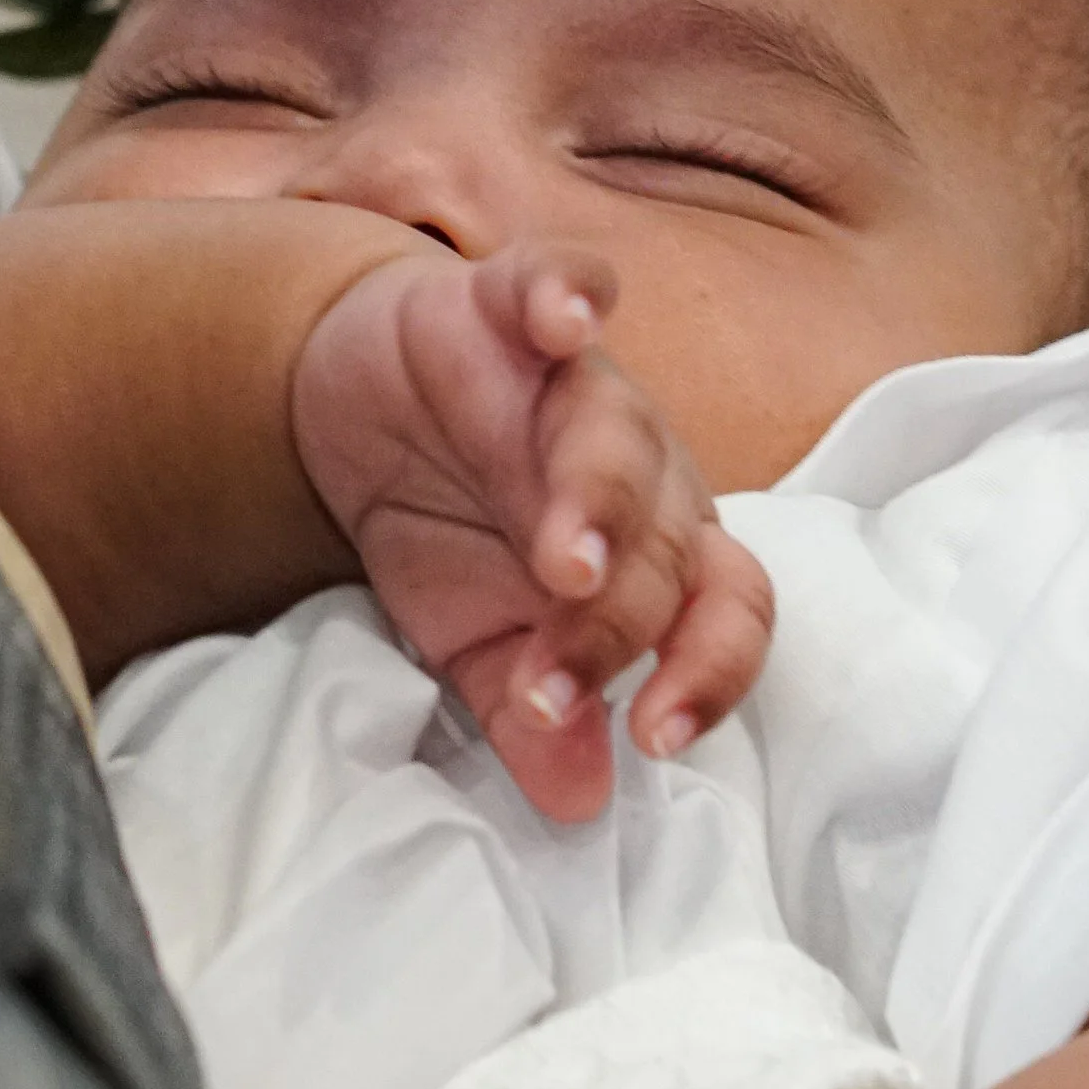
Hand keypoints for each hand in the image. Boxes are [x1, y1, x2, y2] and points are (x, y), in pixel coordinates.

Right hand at [291, 241, 773, 820]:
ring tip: (563, 567)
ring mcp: (582, 382)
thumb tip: (579, 804)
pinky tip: (561, 323)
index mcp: (658, 550)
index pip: (729, 611)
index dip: (710, 674)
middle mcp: (643, 465)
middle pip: (666, 544)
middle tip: (547, 690)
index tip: (653, 739)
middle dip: (614, 626)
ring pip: (620, 436)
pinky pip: (559, 285)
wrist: (359, 404)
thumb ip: (531, 714)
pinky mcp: (512, 303)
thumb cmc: (446, 525)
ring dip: (599, 501)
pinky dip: (566, 296)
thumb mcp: (472, 639)